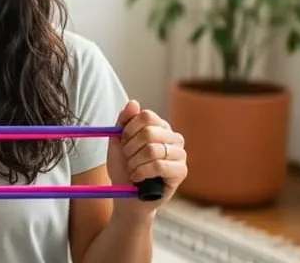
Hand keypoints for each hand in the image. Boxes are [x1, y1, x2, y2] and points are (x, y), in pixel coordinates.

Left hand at [107, 100, 187, 219]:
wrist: (127, 197)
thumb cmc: (124, 169)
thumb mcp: (117, 143)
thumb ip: (123, 122)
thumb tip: (133, 102)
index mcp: (159, 126)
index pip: (145, 116)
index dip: (129, 130)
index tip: (122, 143)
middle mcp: (173, 137)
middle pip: (148, 132)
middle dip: (130, 149)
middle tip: (128, 160)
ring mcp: (180, 153)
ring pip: (153, 150)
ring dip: (135, 163)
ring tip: (132, 171)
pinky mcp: (181, 171)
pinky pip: (159, 166)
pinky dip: (142, 172)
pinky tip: (138, 178)